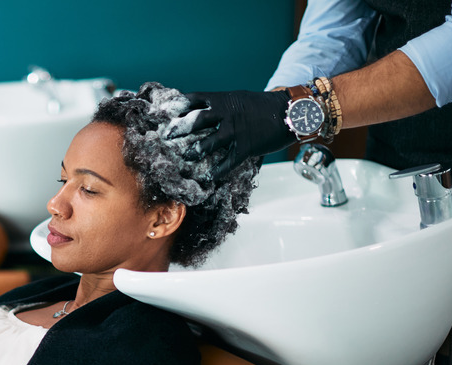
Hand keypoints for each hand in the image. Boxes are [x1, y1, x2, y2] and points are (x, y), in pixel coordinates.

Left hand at [170, 90, 295, 179]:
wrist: (289, 111)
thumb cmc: (261, 105)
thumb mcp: (237, 98)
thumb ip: (218, 106)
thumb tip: (198, 112)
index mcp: (222, 100)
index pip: (193, 100)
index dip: (176, 106)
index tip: (162, 113)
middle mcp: (226, 114)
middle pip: (196, 120)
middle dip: (178, 129)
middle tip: (165, 137)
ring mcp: (236, 131)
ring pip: (209, 143)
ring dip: (194, 152)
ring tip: (184, 159)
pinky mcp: (246, 147)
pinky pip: (228, 162)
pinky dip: (217, 171)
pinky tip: (208, 178)